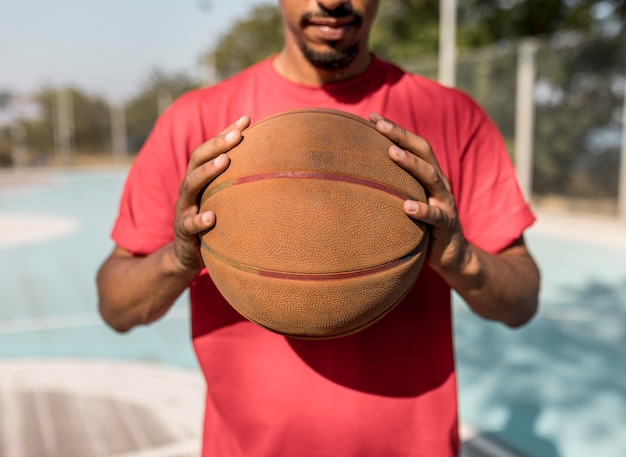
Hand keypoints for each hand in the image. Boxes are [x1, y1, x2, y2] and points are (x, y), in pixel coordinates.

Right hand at [173, 115, 250, 271]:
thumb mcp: (223, 200)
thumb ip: (238, 183)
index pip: (211, 149)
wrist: (187, 254)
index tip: (247, 119)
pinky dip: (199, 220)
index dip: (226, 133)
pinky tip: (212, 217)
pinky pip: (188, 224)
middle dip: (217, 145)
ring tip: (224, 161)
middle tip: (237, 136)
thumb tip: (273, 165)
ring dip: (207, 171)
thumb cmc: (212, 221)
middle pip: (197, 160)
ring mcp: (184, 209)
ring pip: (190, 185)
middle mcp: (189, 188)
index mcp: (199, 177)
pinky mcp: (183, 232)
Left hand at [369, 113, 469, 275]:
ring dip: (411, 164)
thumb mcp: (409, 200)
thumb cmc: (423, 225)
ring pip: (431, 178)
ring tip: (392, 154)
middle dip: (401, 136)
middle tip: (380, 125)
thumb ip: (393, 187)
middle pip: (423, 152)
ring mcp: (445, 203)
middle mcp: (439, 183)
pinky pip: (435, 216)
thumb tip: (355, 176)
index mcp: (429, 174)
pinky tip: (406, 206)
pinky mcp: (446, 225)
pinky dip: (422, 209)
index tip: (372, 117)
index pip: (413, 145)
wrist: (452, 254)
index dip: (395, 130)